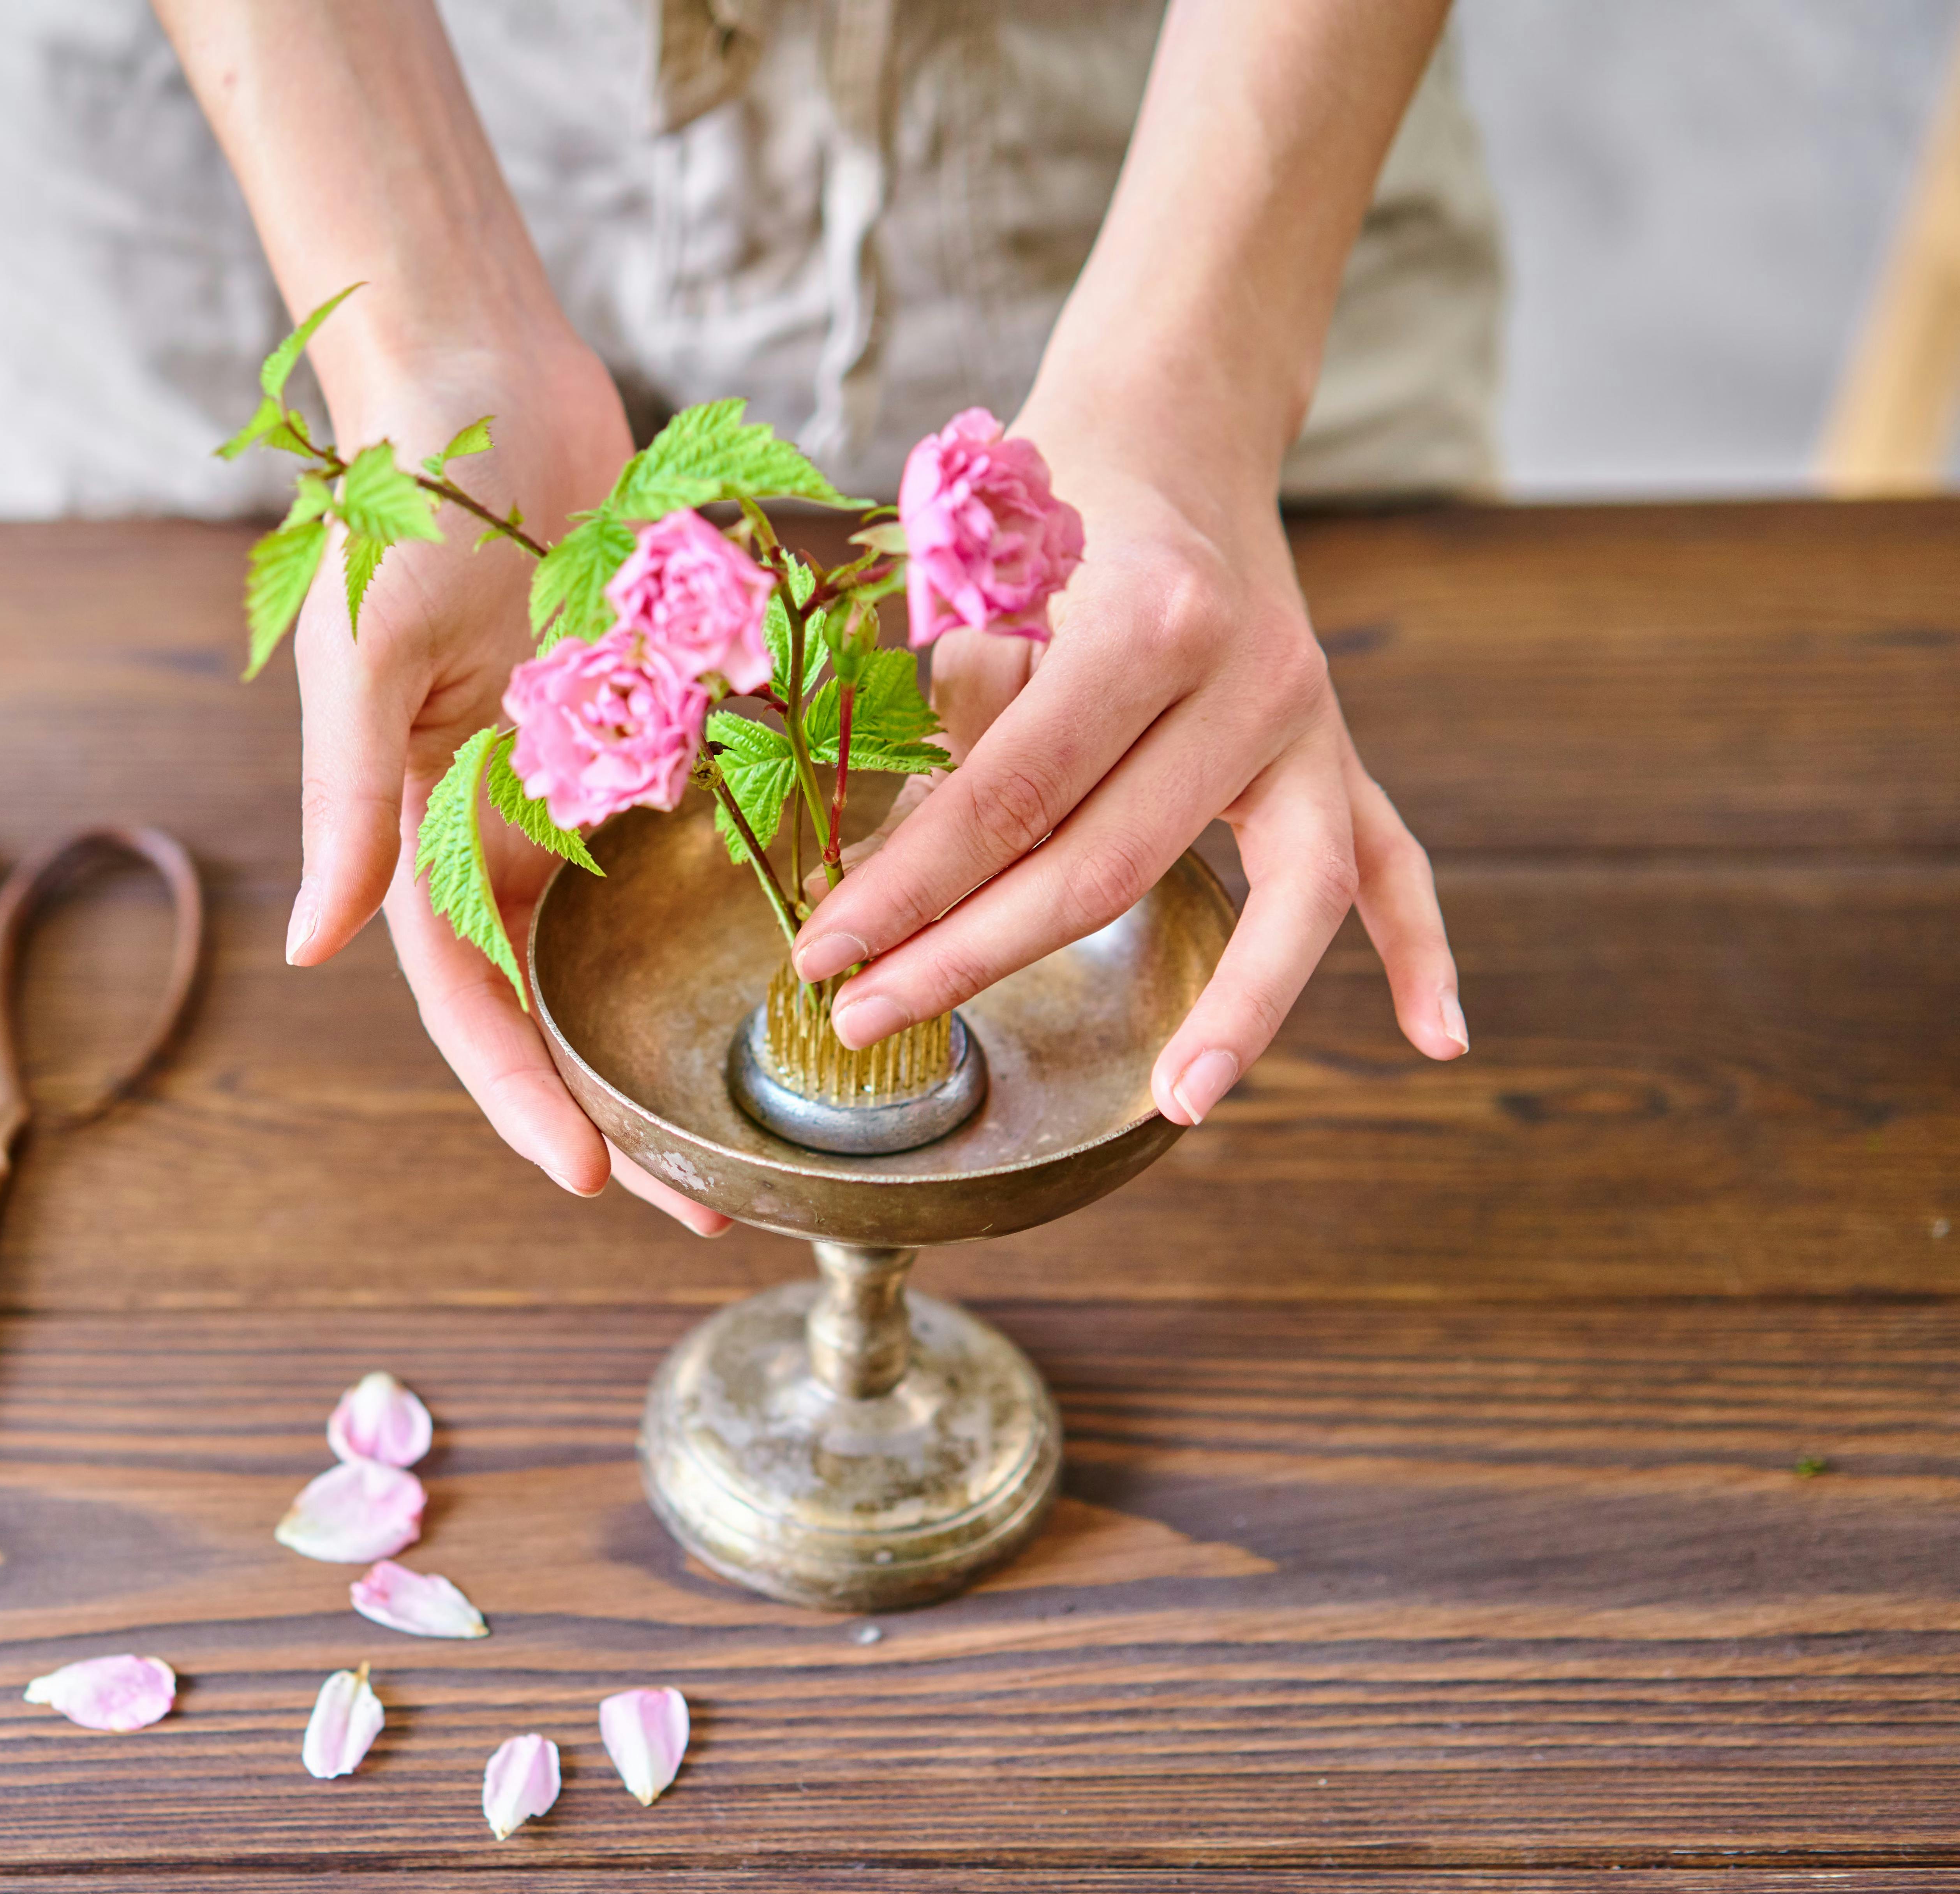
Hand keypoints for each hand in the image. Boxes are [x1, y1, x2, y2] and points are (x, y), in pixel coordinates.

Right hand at [289, 330, 732, 1233]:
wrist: (477, 381)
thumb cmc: (400, 510)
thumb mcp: (365, 663)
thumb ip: (352, 805)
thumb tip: (304, 944)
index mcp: (427, 829)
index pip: (471, 999)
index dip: (524, 1093)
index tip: (594, 1173)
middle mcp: (504, 825)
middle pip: (561, 1001)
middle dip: (622, 1102)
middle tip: (707, 1201)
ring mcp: (580, 780)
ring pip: (635, 939)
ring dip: (688, 1025)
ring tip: (769, 1116)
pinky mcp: (648, 723)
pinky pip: (699, 833)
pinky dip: (746, 898)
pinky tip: (823, 953)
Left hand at [789, 419, 1465, 1126]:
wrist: (1171, 423)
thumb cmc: (1053, 509)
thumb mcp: (973, 600)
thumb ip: (941, 744)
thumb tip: (872, 891)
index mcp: (1148, 623)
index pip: (1008, 799)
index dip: (906, 890)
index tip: (823, 955)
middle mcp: (1250, 674)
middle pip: (1111, 862)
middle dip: (976, 955)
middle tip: (867, 1020)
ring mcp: (1311, 717)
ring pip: (1289, 888)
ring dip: (1239, 1004)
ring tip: (1183, 1102)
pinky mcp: (1338, 746)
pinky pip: (1393, 858)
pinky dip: (1420, 948)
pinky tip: (1438, 1037)